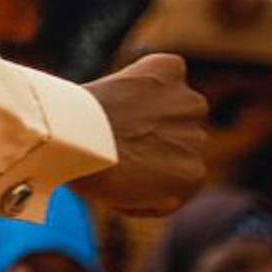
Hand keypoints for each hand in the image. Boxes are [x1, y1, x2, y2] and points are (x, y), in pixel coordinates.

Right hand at [78, 52, 207, 215]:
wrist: (79, 138)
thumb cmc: (74, 116)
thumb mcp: (109, 92)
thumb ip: (133, 108)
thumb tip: (132, 138)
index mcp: (168, 69)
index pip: (168, 95)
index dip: (142, 116)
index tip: (117, 127)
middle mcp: (191, 101)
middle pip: (177, 132)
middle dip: (153, 145)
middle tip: (117, 156)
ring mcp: (196, 138)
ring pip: (175, 165)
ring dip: (151, 175)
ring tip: (113, 175)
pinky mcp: (194, 175)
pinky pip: (172, 197)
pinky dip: (147, 202)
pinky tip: (118, 193)